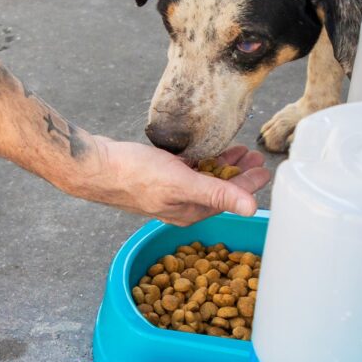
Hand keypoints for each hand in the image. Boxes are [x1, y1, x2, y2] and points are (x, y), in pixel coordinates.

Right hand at [74, 138, 270, 225]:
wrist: (94, 166)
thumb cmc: (133, 174)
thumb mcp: (182, 182)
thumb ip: (217, 193)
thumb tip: (252, 209)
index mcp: (190, 211)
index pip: (229, 199)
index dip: (249, 185)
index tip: (267, 171)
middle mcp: (182, 205)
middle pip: (220, 190)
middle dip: (240, 175)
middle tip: (256, 157)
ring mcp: (169, 191)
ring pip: (205, 179)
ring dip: (224, 166)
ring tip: (239, 151)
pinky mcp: (158, 176)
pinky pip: (189, 171)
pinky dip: (203, 161)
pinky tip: (208, 150)